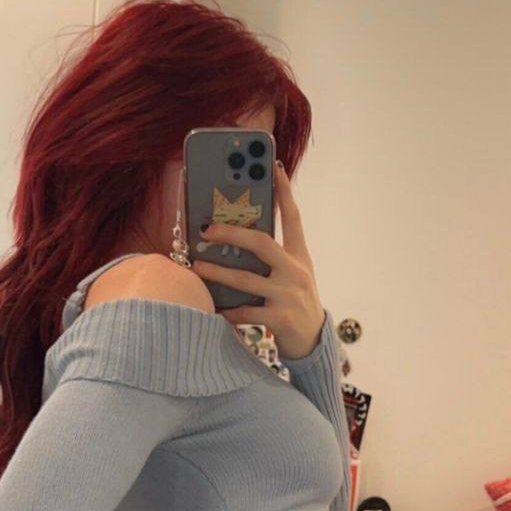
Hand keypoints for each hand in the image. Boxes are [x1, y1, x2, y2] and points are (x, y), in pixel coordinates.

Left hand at [191, 161, 325, 359]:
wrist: (314, 342)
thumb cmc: (295, 303)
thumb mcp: (293, 276)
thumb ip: (273, 258)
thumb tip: (235, 238)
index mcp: (299, 257)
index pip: (293, 218)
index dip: (284, 192)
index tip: (274, 168)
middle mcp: (295, 272)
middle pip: (262, 243)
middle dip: (231, 233)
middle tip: (206, 229)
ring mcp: (288, 295)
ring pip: (246, 279)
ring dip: (218, 272)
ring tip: (197, 266)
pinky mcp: (280, 318)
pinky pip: (245, 312)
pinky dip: (226, 312)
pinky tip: (212, 310)